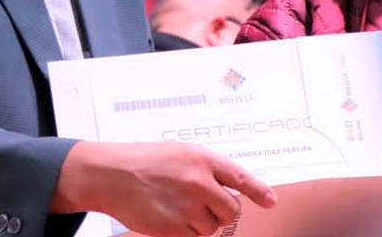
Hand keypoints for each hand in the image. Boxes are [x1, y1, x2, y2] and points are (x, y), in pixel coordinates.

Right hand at [52, 141, 275, 236]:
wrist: (111, 174)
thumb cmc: (143, 161)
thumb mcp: (180, 153)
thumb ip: (207, 169)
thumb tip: (230, 188)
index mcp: (202, 158)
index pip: (240, 178)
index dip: (259, 191)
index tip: (270, 201)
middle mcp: (199, 181)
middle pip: (230, 210)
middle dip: (220, 210)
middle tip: (200, 203)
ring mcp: (187, 205)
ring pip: (212, 226)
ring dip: (200, 222)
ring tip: (177, 205)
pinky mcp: (174, 227)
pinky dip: (185, 232)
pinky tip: (169, 216)